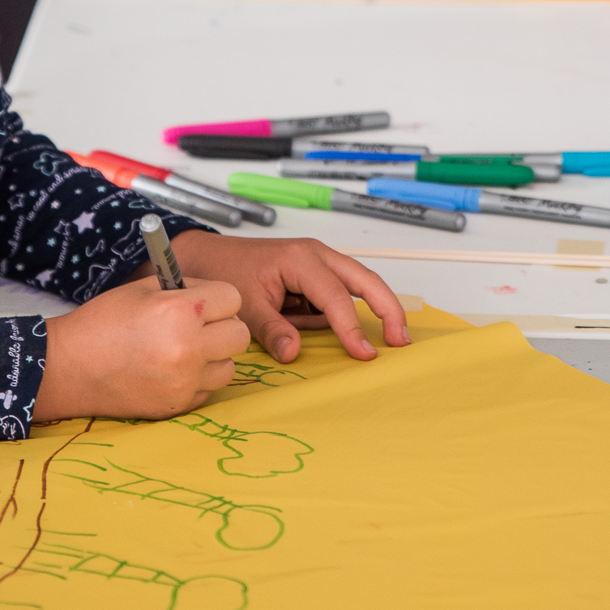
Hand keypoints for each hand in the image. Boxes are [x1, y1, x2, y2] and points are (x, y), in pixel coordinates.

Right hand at [33, 275, 247, 420]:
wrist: (70, 367)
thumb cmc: (102, 323)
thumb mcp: (143, 290)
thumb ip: (185, 289)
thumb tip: (216, 294)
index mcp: (179, 311)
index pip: (232, 299)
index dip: (217, 298)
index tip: (204, 302)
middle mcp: (188, 348)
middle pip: (240, 334)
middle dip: (223, 326)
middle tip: (199, 326)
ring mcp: (184, 381)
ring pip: (229, 366)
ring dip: (214, 357)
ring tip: (184, 351)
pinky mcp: (178, 405)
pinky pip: (208, 389)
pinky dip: (196, 380)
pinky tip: (170, 371)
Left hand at [162, 230, 409, 364]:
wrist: (208, 257)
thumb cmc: (225, 272)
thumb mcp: (246, 304)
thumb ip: (271, 329)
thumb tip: (293, 354)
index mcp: (301, 259)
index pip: (336, 297)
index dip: (352, 328)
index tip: (365, 354)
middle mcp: (316, 256)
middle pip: (365, 280)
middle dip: (388, 308)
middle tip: (402, 340)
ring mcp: (318, 263)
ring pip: (358, 284)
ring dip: (376, 308)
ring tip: (391, 338)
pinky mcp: (315, 276)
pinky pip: (339, 294)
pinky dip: (347, 312)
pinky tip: (351, 334)